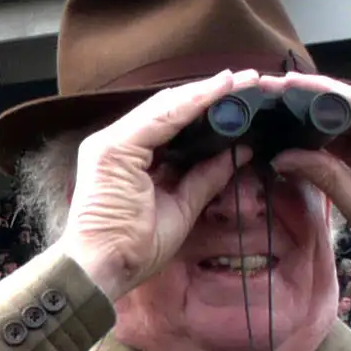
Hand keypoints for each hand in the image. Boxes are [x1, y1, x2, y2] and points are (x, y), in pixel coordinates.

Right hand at [50, 71, 263, 301]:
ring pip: (165, 106)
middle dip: (210, 94)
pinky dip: (193, 102)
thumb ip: (205, 179)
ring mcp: (112, 143)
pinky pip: (160, 118)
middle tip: (250, 82)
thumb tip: (237, 154)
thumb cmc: (132, 249)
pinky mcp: (114, 148)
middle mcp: (116, 143)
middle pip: (168, 109)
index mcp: (129, 157)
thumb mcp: (181, 208)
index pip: (171, 123)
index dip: (206, 109)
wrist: (100, 270)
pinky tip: (221, 90)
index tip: (241, 100)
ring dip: (206, 92)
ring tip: (243, 80)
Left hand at [268, 76, 350, 296]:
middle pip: (327, 113)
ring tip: (270, 87)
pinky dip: (331, 95)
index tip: (255, 121)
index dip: (289, 126)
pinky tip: (301, 90)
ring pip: (341, 102)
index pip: (320, 133)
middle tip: (252, 94)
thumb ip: (321, 173)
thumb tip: (280, 157)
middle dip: (292, 104)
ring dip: (305, 93)